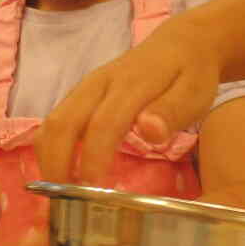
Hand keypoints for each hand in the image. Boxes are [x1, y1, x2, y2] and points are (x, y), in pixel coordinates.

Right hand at [37, 22, 221, 186]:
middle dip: (57, 164)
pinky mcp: (82, 93)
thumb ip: (172, 111)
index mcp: (130, 84)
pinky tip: (64, 173)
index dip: (93, 160)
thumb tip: (149, 131)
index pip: (103, 125)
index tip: (94, 192)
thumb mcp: (195, 92)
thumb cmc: (191, 73)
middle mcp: (99, 83)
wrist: (183, 42)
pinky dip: (52, 149)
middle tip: (64, 203)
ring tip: (60, 193)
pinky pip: (57, 120)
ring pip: (53, 122)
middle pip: (62, 123)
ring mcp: (86, 87)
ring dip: (49, 159)